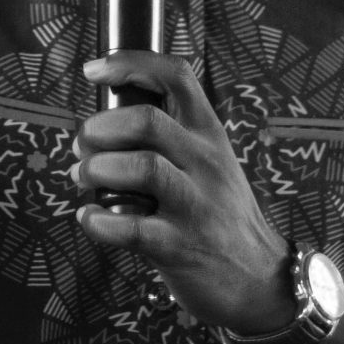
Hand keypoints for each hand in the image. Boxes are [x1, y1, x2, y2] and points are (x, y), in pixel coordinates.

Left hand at [71, 51, 296, 333]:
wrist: (261, 279)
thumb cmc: (219, 217)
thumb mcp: (209, 166)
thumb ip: (167, 141)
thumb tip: (94, 129)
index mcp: (209, 135)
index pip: (176, 77)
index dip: (130, 63)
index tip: (93, 70)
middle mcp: (205, 163)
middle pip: (147, 120)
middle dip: (100, 128)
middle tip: (82, 146)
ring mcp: (195, 205)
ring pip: (141, 167)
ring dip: (97, 170)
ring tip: (83, 179)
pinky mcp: (180, 246)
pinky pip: (130, 227)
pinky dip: (98, 221)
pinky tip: (89, 218)